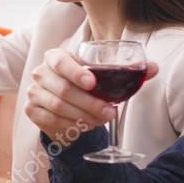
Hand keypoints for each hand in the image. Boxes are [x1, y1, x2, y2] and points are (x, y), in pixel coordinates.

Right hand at [24, 48, 156, 142]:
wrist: (65, 102)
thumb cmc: (85, 85)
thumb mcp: (103, 76)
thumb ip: (126, 71)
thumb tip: (152, 68)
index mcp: (55, 57)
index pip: (61, 61)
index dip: (76, 72)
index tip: (92, 83)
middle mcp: (41, 72)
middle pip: (63, 89)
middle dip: (90, 103)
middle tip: (110, 112)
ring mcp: (33, 92)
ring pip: (58, 107)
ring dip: (83, 116)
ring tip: (101, 120)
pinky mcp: (31, 110)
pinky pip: (51, 120)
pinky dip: (70, 125)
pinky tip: (84, 126)